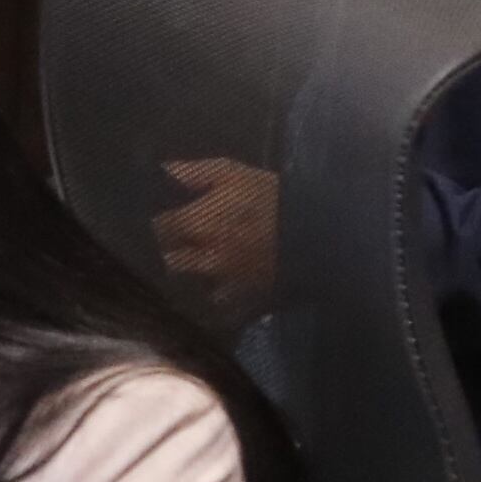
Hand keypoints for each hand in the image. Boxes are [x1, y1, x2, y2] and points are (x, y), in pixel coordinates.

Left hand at [152, 157, 278, 325]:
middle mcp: (206, 258)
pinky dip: (217, 302)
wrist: (319, 232)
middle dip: (173, 254)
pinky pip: (219, 311)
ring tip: (199, 270)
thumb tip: (164, 170)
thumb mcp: (234, 174)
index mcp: (200, 224)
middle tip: (180, 247)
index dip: (162, 225)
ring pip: (192, 289)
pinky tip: (220, 291)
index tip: (167, 222)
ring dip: (192, 280)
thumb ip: (196, 173)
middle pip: (171, 262)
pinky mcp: (244, 304)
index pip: (161, 229)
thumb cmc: (273, 198)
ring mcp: (225, 285)